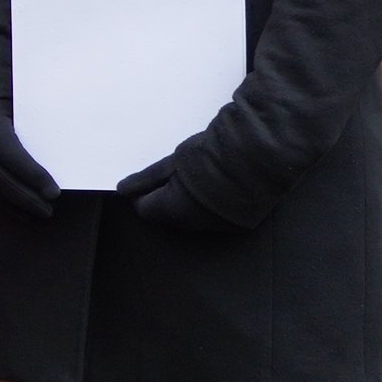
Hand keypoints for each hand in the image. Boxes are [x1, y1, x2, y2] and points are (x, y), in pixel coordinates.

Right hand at [0, 98, 59, 217]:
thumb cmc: (9, 109)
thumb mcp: (21, 111)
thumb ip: (36, 129)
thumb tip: (66, 151)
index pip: (13, 156)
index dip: (34, 176)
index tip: (55, 193)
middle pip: (2, 179)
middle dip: (28, 198)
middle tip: (49, 210)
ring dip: (18, 206)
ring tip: (41, 214)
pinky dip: (6, 207)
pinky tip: (24, 215)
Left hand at [116, 153, 239, 234]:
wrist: (258, 156)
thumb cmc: (212, 155)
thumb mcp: (173, 162)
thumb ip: (147, 178)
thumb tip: (123, 189)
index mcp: (174, 210)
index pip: (145, 210)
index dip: (142, 194)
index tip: (146, 180)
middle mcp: (195, 225)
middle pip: (169, 215)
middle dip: (167, 197)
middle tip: (175, 173)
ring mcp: (220, 227)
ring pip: (194, 218)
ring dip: (191, 202)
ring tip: (200, 175)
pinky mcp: (240, 224)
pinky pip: (217, 218)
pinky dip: (213, 206)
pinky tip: (219, 185)